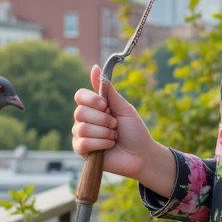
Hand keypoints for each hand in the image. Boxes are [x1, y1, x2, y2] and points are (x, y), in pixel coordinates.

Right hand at [72, 66, 175, 192]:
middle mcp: (84, 120)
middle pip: (80, 112)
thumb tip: (95, 68)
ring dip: (104, 133)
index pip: (80, 96)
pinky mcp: (82, 151)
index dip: (91, 100)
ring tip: (114, 137)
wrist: (141, 154)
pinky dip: (101, 143)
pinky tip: (109, 146)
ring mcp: (81, 136)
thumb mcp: (123, 107)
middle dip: (102, 119)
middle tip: (115, 125)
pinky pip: (83, 143)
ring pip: (82, 128)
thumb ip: (108, 90)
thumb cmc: (134, 131)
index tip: (106, 105)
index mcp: (93, 108)